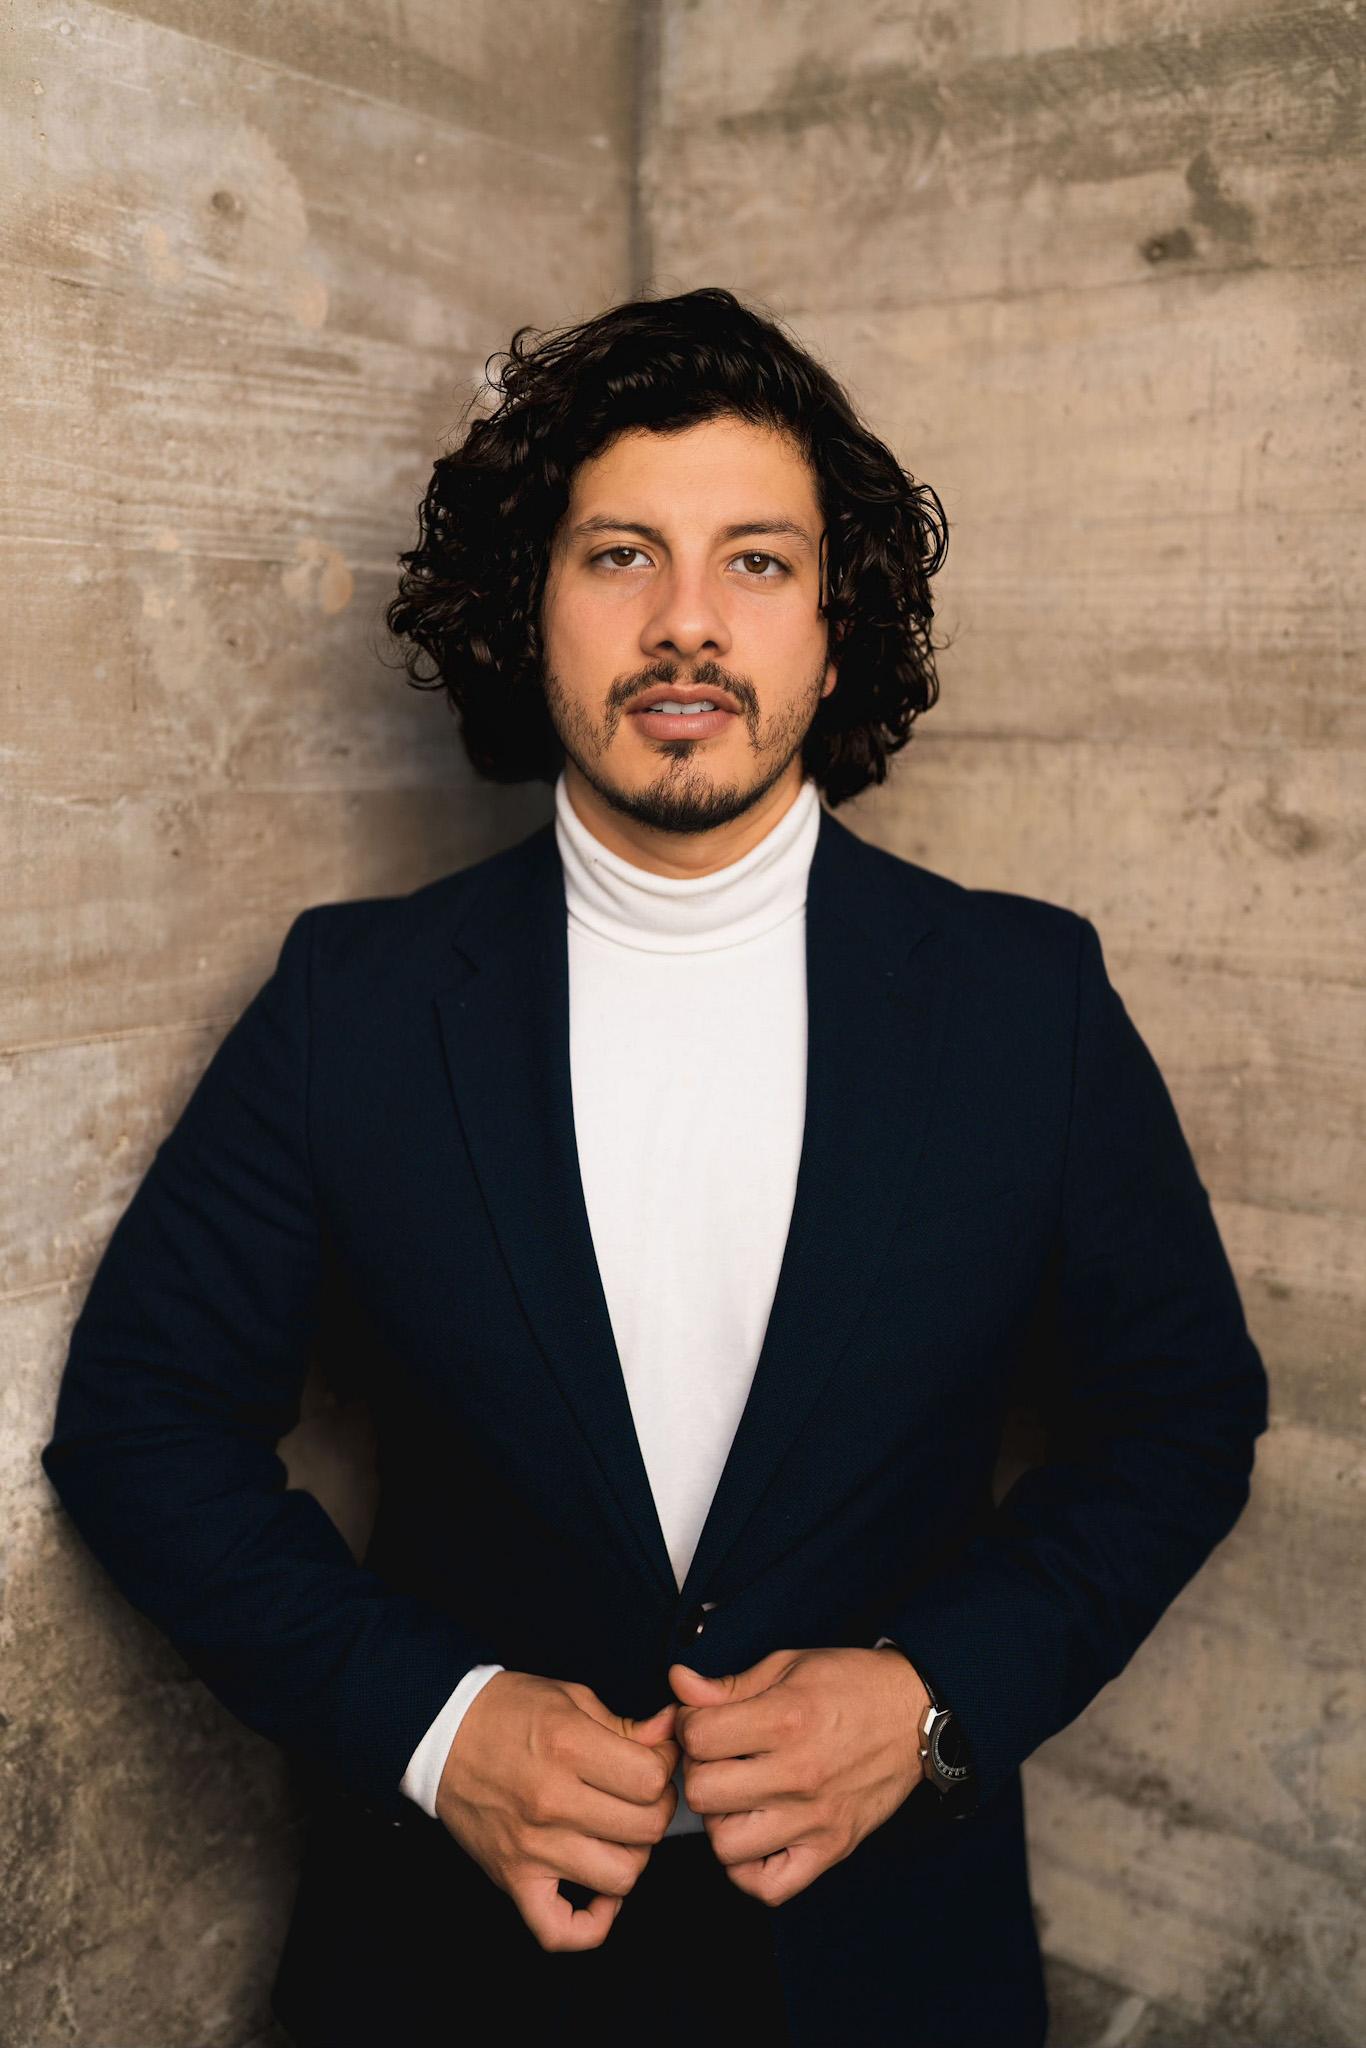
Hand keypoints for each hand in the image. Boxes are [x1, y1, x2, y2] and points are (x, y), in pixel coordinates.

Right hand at [434, 1670, 680, 1951]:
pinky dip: (590, 1923)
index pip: (651, 1779)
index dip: (664, 1768)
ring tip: (619, 1834)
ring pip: (621, 1878)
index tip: (654, 1761)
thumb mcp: (571, 1698)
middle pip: (645, 1829)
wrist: (442, 1734)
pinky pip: (560, 1930)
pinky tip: (600, 1894)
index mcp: (567, 1745)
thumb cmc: (508, 1711)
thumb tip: (671, 1735)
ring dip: (633, 1856)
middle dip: (656, 1809)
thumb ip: (626, 1724)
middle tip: (640, 1795)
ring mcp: (532, 1847)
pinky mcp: (513, 1879)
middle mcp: (551, 1801)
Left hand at [668, 1646, 928, 1905]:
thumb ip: (729, 1684)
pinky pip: (768, 1887)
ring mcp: (815, 1819)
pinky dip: (750, 1869)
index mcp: (786, 1719)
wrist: (913, 1714)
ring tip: (737, 1796)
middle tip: (718, 1759)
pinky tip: (755, 1834)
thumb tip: (677, 1684)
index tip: (704, 1722)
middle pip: (702, 1793)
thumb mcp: (788, 1666)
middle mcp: (799, 1774)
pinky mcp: (830, 1850)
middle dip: (699, 1771)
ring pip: (725, 1844)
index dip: (689, 1725)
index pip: (697, 1737)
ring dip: (720, 1820)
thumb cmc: (850, 1685)